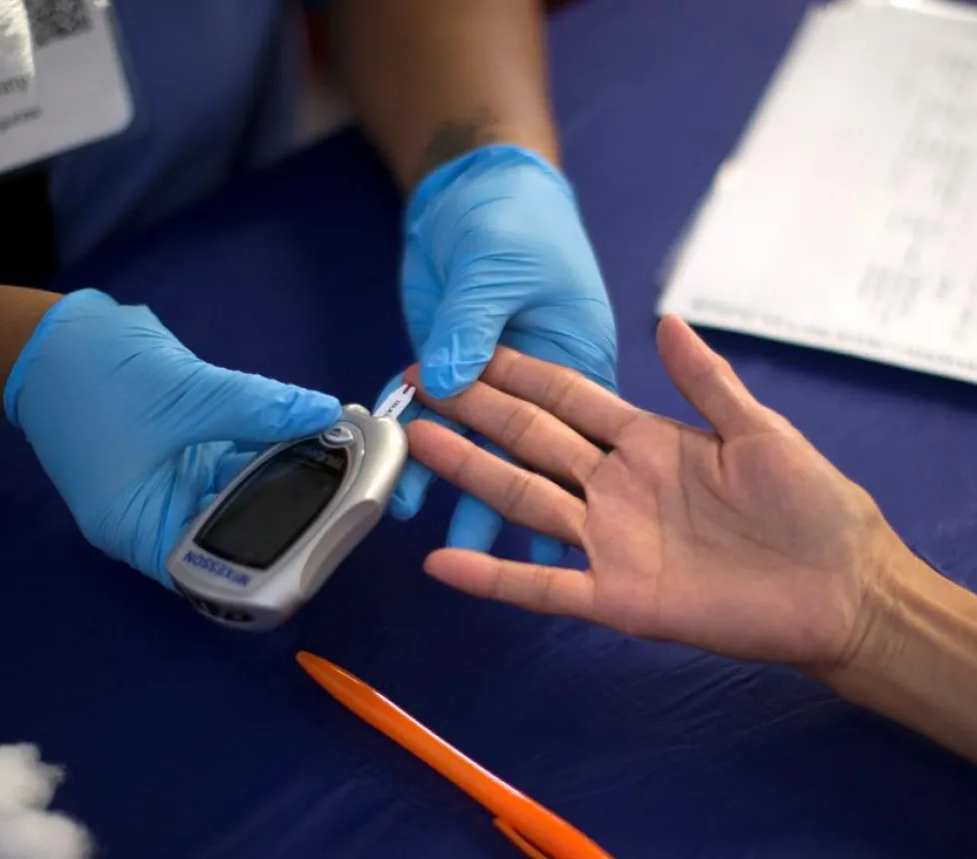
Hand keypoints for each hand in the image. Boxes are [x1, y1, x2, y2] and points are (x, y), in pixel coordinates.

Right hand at [5, 290, 341, 585]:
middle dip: (292, 513)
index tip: (326, 541)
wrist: (45, 334)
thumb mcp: (185, 393)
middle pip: (237, 533)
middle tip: (352, 496)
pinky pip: (235, 462)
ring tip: (346, 461)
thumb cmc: (94, 376)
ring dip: (288, 476)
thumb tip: (324, 414)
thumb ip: (259, 407)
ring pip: (243, 494)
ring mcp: (171, 485)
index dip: (272, 563)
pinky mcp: (182, 454)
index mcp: (140, 529)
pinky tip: (314, 435)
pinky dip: (269, 450)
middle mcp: (157, 518)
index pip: (217, 572)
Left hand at [386, 144, 617, 563]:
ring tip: (436, 535)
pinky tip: (398, 484)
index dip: (570, 490)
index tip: (556, 536)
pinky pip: (431, 422)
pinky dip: (414, 448)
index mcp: (577, 361)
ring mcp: (490, 385)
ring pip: (475, 450)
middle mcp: (539, 387)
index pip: (577, 436)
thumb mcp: (499, 269)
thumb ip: (473, 327)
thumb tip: (448, 379)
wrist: (468, 189)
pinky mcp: (448, 376)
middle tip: (491, 551)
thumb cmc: (515, 220)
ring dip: (453, 487)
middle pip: (527, 458)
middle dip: (507, 507)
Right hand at [402, 315, 912, 674]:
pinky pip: (544, 586)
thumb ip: (706, 382)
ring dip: (472, 475)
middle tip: (419, 384)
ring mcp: (612, 544)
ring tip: (418, 444)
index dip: (517, 374)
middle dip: (478, 411)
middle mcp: (617, 488)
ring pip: (526, 501)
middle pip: (532, 442)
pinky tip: (442, 562)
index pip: (567, 401)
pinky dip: (493, 576)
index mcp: (648, 442)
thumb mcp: (760, 429)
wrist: (844, 588)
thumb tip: (665, 320)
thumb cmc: (813, 506)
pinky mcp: (618, 599)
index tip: (467, 349)